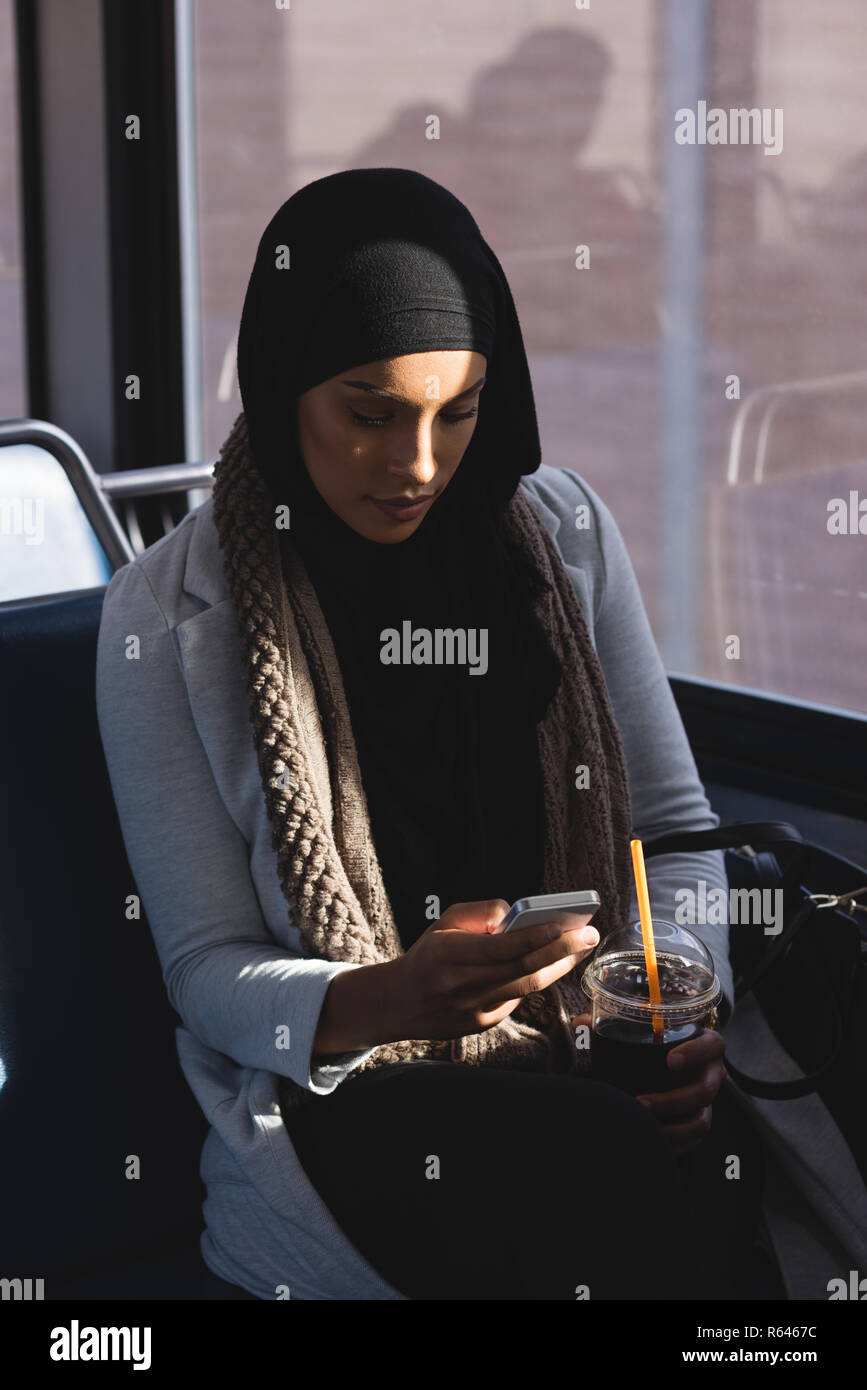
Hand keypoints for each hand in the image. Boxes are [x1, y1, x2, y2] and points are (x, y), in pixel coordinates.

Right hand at [390, 899, 599, 1043]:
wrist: (398, 1002)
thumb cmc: (427, 955)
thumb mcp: (443, 922)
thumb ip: (480, 912)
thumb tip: (515, 914)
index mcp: (449, 953)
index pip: (502, 946)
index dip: (536, 936)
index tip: (564, 924)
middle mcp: (462, 984)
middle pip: (522, 969)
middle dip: (561, 951)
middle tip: (589, 935)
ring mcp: (474, 1008)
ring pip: (526, 987)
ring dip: (559, 967)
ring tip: (580, 949)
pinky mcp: (482, 1024)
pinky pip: (516, 999)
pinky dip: (535, 980)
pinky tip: (552, 965)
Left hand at [571, 1013, 726, 1157]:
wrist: (671, 1059)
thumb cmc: (656, 1038)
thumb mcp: (640, 1025)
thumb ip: (612, 1021)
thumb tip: (581, 1024)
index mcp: (704, 1044)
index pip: (712, 1045)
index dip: (695, 1053)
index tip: (670, 1060)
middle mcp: (710, 1073)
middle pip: (705, 1090)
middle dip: (674, 1100)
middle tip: (642, 1102)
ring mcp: (706, 1100)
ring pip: (701, 1121)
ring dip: (673, 1129)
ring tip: (643, 1128)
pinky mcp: (698, 1121)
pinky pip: (693, 1140)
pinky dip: (674, 1146)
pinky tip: (652, 1144)